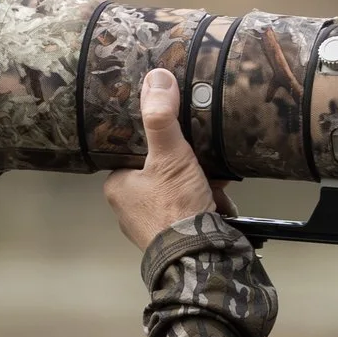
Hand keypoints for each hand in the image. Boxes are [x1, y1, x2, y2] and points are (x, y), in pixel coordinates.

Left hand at [103, 68, 234, 250]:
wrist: (199, 259)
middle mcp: (129, 208)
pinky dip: (206, 199)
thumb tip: (157, 77)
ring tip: (214, 176)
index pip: (133, 150)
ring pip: (178, 187)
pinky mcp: (174, 236)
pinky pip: (190, 207)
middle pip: (160, 168)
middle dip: (186, 162)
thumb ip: (161, 118)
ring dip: (199, 179)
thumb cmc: (174, 207)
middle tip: (203, 155)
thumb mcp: (169, 155)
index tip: (178, 133)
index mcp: (117, 187)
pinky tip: (220, 196)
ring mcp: (152, 224)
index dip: (157, 139)